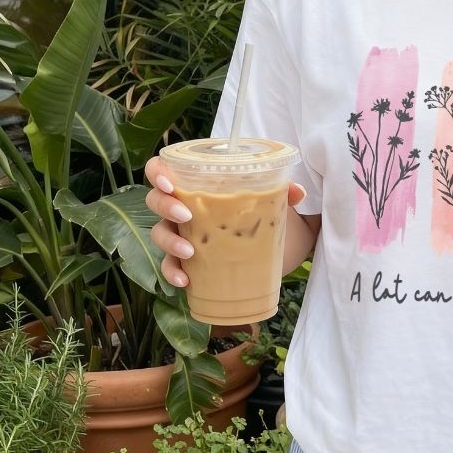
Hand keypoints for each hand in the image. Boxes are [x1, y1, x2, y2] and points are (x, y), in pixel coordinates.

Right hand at [144, 156, 305, 288]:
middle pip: (156, 201)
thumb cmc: (261, 212)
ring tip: (189, 251)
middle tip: (186, 216)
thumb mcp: (273, 199)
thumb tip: (296, 191)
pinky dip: (172, 273)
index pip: (163, 171)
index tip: (169, 182)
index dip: (157, 173)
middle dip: (165, 207)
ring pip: (159, 234)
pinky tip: (185, 281)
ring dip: (169, 243)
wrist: (274, 246)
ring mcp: (184, 235)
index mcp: (197, 185)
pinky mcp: (190, 261)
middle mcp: (183, 208)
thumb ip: (283, 191)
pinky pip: (170, 266)